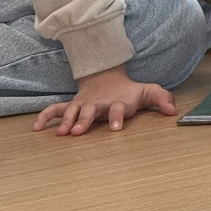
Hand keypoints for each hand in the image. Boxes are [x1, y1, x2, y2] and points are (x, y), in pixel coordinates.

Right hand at [32, 65, 176, 135]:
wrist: (107, 77)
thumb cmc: (129, 91)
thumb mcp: (147, 92)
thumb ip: (161, 99)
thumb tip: (174, 111)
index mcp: (117, 102)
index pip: (118, 109)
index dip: (117, 118)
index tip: (116, 128)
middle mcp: (98, 104)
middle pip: (91, 112)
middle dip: (85, 121)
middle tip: (78, 132)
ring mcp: (83, 105)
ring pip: (72, 112)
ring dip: (66, 121)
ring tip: (61, 133)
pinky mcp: (73, 106)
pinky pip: (56, 110)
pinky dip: (46, 117)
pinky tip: (36, 128)